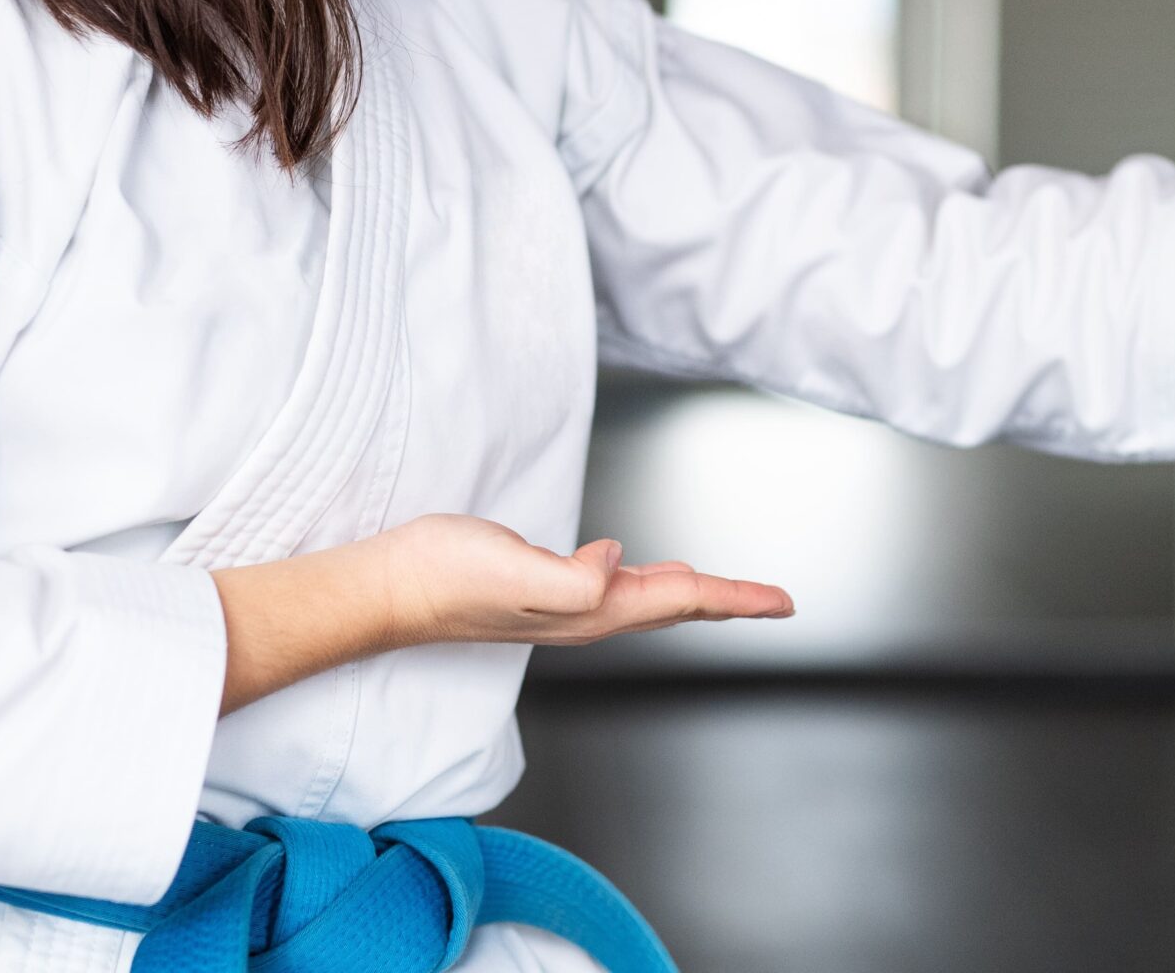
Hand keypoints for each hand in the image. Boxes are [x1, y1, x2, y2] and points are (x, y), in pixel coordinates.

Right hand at [373, 513, 793, 647]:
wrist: (392, 589)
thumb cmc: (448, 579)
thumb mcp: (517, 574)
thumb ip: (574, 580)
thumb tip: (617, 560)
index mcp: (590, 609)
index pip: (680, 601)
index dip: (736, 598)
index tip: (783, 601)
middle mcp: (584, 614)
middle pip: (674, 606)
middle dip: (726, 601)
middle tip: (773, 600)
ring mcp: (562, 605)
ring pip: (646, 599)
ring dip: (690, 594)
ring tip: (724, 590)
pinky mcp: (540, 588)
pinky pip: (613, 588)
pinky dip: (645, 582)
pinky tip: (637, 572)